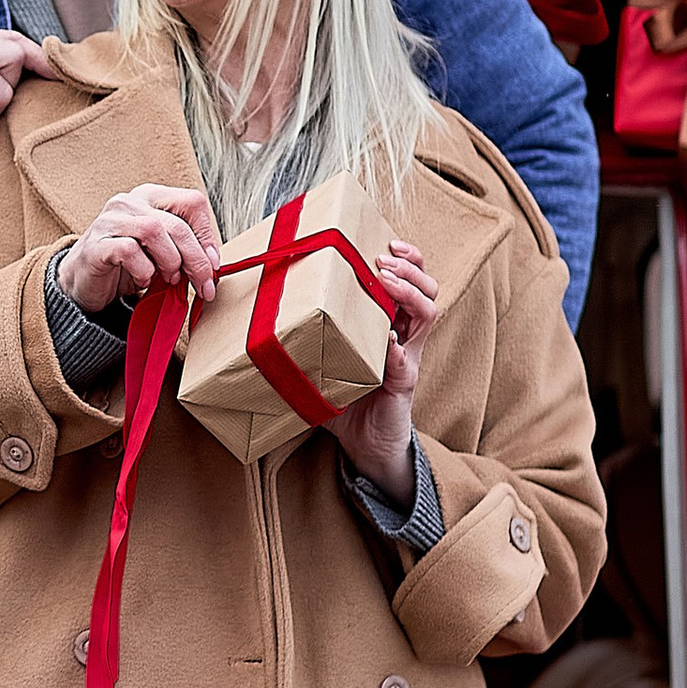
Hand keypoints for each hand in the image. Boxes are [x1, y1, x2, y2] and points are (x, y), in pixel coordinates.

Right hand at [55, 185, 221, 316]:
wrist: (84, 283)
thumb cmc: (126, 265)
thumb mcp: (162, 252)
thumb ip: (185, 250)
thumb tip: (212, 263)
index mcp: (150, 197)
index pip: (193, 202)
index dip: (207, 236)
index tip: (212, 265)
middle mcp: (129, 202)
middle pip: (177, 224)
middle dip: (196, 259)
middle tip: (202, 284)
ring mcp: (109, 220)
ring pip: (154, 231)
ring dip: (169, 262)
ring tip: (166, 279)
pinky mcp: (96, 243)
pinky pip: (129, 251)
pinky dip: (143, 271)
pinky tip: (141, 281)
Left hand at [324, 239, 439, 497]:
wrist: (365, 445)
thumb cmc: (343, 399)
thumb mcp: (321, 359)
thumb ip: (304, 336)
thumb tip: (257, 309)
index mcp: (388, 324)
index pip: (409, 281)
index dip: (406, 258)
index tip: (389, 242)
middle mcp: (405, 336)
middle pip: (428, 288)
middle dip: (410, 267)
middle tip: (385, 258)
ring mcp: (408, 358)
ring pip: (428, 313)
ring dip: (409, 293)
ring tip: (388, 281)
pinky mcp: (404, 383)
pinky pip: (406, 360)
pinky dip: (395, 347)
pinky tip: (385, 339)